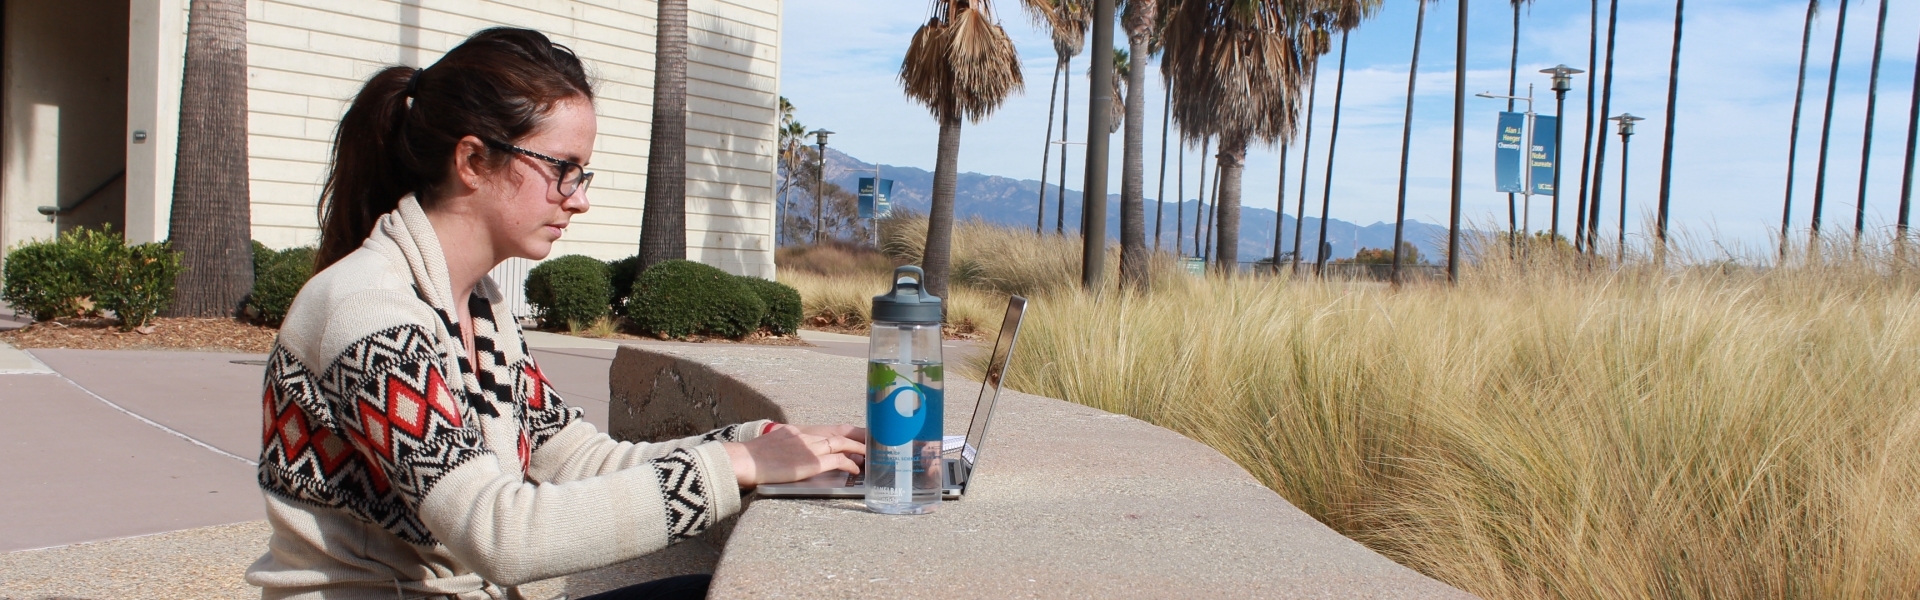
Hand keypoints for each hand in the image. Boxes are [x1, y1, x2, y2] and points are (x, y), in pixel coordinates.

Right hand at [723, 426, 863, 489]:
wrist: (743, 461)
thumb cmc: (749, 460)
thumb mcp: (768, 447)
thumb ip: (781, 449)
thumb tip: (784, 457)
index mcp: (794, 433)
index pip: (825, 432)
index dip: (841, 435)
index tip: (853, 437)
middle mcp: (805, 436)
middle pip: (838, 434)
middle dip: (855, 438)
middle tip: (870, 442)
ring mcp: (809, 448)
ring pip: (842, 444)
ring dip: (857, 450)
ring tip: (869, 455)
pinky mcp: (811, 462)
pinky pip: (838, 460)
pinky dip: (849, 464)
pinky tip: (855, 469)